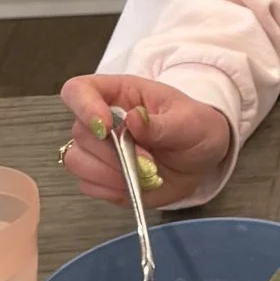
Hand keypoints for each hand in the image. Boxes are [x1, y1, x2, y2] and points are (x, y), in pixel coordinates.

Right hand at [58, 71, 233, 209]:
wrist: (201, 158)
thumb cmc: (195, 127)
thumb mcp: (189, 121)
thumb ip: (161, 123)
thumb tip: (134, 118)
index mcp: (119, 93)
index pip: (78, 90)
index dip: (84, 108)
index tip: (106, 128)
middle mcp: (101, 119)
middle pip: (80, 133)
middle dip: (113, 154)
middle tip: (149, 162)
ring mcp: (98, 150)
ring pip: (78, 162)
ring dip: (111, 174)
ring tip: (146, 174)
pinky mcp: (102, 177)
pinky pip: (90, 186)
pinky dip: (113, 190)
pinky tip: (138, 185)